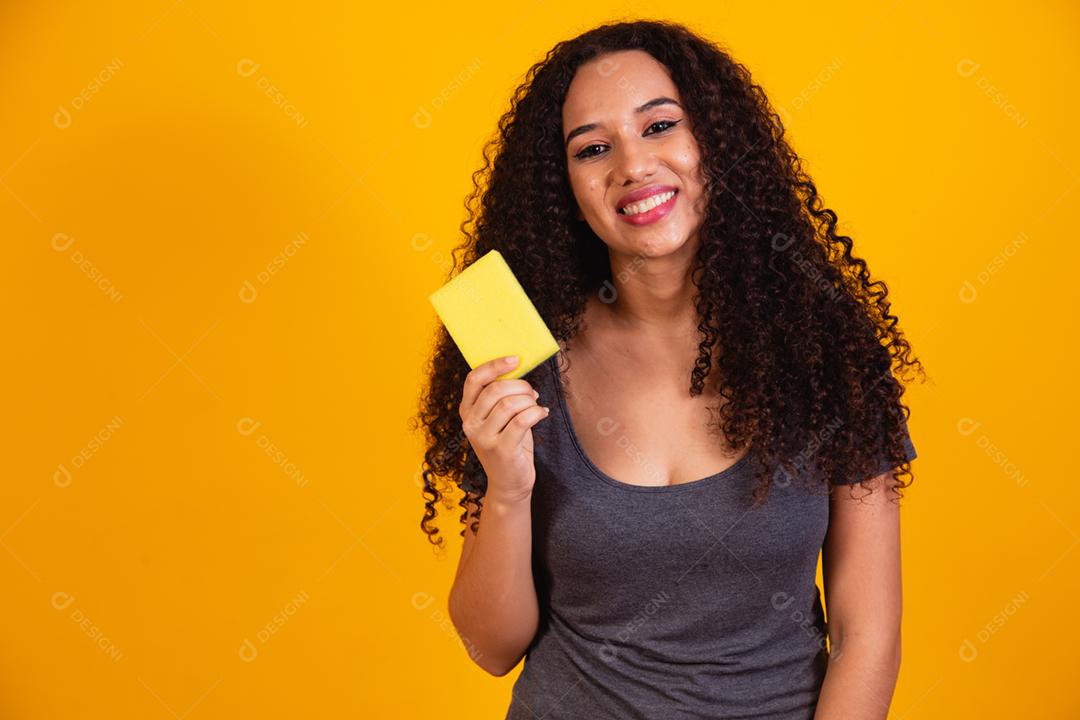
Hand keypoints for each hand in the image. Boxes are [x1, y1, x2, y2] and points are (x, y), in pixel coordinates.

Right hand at [459, 355, 549, 501]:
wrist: (509, 483)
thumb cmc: (508, 444)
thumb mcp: (498, 418)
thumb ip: (501, 396)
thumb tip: (518, 368)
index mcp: (467, 411)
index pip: (474, 379)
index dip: (495, 366)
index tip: (515, 359)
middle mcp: (471, 424)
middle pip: (495, 390)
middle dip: (520, 385)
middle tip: (532, 392)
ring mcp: (484, 438)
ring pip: (510, 404)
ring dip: (530, 401)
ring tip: (536, 405)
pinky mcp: (501, 450)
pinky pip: (523, 420)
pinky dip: (537, 412)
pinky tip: (543, 413)